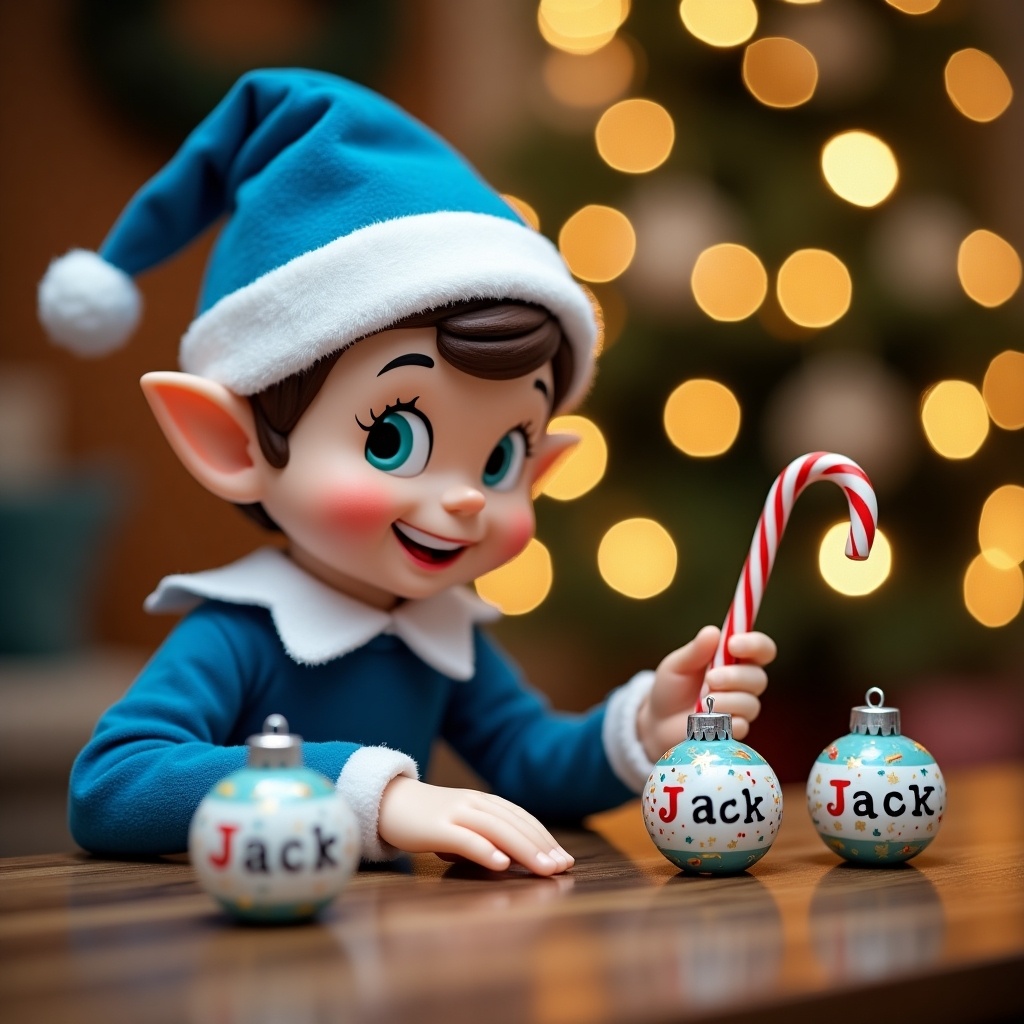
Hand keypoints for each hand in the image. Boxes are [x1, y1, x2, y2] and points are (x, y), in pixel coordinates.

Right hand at [377, 776, 573, 875]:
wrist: (386, 802)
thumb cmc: (426, 819)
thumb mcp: (460, 825)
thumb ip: (484, 837)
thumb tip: (509, 860)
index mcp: (482, 801)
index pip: (521, 817)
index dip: (544, 837)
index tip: (564, 858)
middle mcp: (473, 803)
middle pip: (515, 824)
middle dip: (542, 846)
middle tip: (563, 867)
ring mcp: (455, 813)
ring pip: (498, 830)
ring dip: (525, 850)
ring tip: (545, 869)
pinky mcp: (436, 827)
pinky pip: (465, 838)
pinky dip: (486, 850)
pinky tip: (502, 864)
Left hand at [636, 626, 775, 761]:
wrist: (658, 722)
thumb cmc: (672, 687)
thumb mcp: (677, 665)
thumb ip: (696, 650)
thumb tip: (713, 631)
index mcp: (735, 660)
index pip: (762, 649)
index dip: (755, 644)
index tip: (733, 644)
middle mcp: (743, 683)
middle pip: (759, 677)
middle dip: (735, 677)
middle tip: (710, 678)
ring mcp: (740, 709)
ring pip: (750, 704)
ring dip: (725, 701)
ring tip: (702, 701)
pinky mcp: (733, 731)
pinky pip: (740, 726)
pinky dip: (722, 720)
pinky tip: (705, 718)